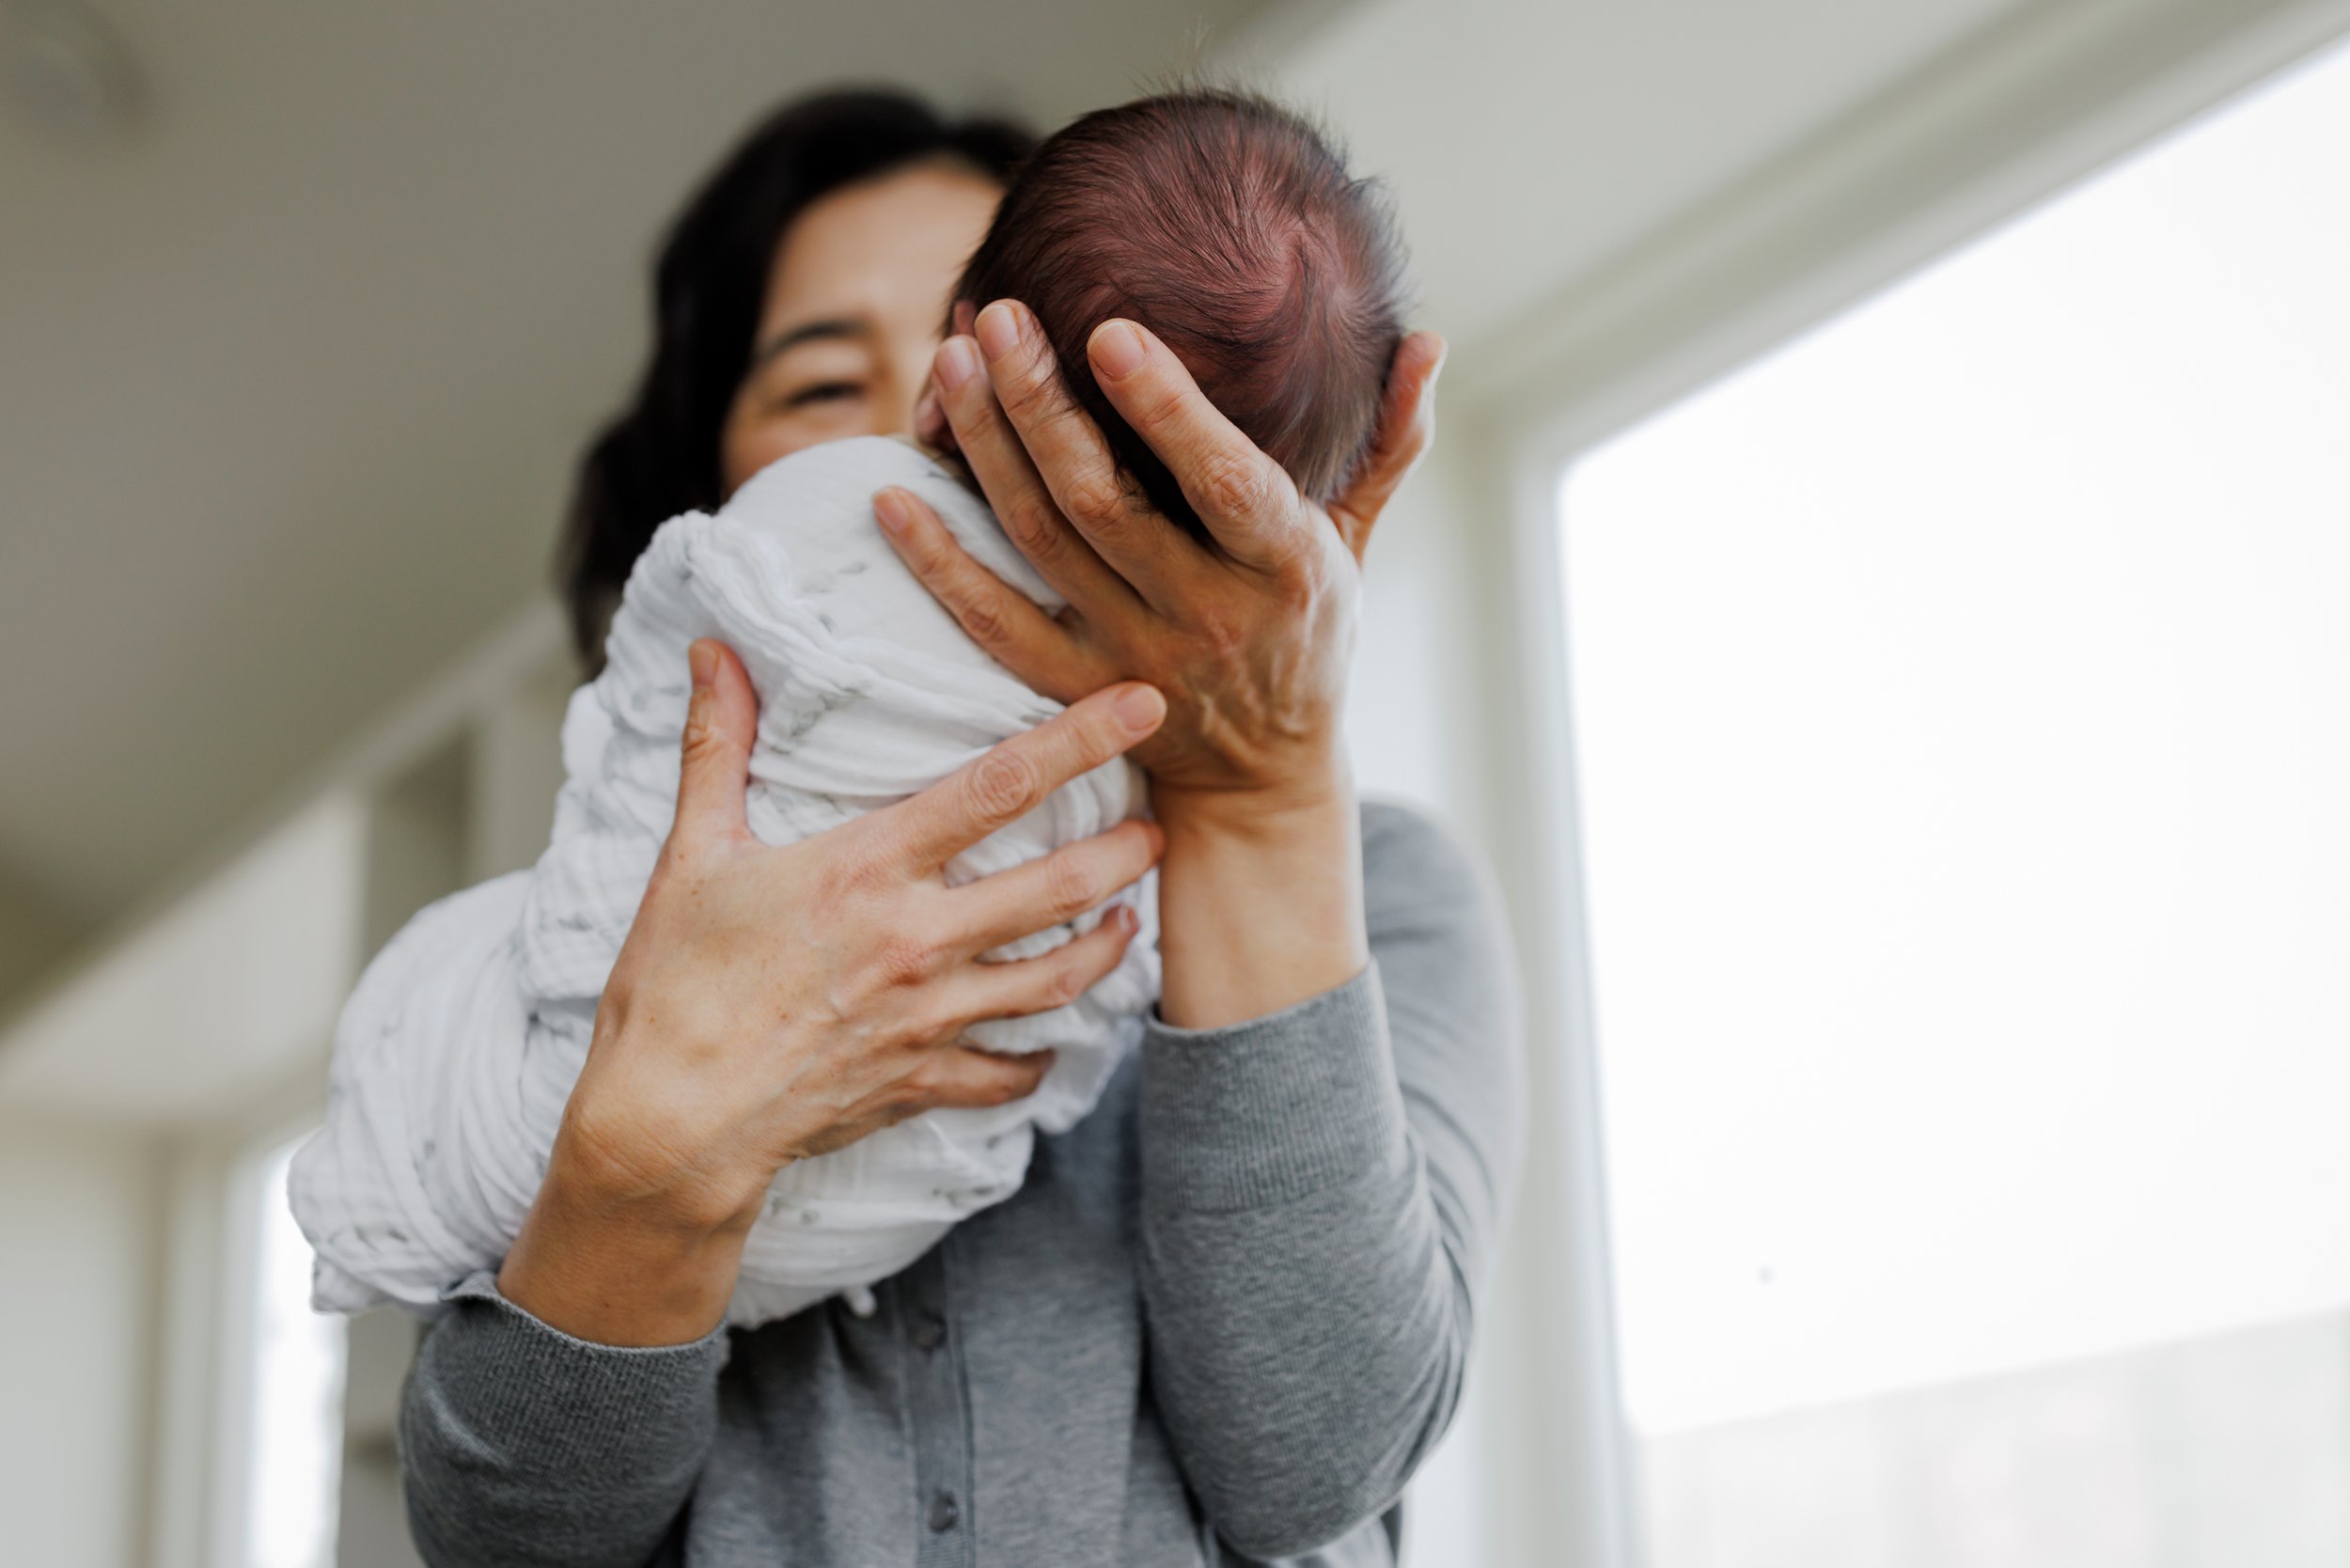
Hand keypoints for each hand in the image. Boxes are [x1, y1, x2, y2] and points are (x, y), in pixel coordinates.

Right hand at [499, 639, 1165, 1341]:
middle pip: (1062, 886)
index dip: (1081, 738)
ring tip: (1130, 923)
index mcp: (869, 869)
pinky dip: (1036, 1063)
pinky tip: (1051, 1050)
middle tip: (1158, 829)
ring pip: (1057, 980)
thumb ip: (717, 746)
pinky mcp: (921, 1080)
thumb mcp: (689, 855)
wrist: (669, 1124)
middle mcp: (918, 939)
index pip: (999, 785)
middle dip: (1126, 853)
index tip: (1145, 705)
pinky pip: (1006, 1073)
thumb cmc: (673, 985)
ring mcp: (929, 1017)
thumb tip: (714, 653)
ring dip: (1107, 949)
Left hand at [880, 299, 1443, 824]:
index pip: (1223, 481)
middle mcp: (1204, 612)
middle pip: (1105, 503)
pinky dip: (936, 561)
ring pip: (1041, 545)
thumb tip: (1428, 340)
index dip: (1168, 410)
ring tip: (951, 363)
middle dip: (1042, 406)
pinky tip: (890, 492)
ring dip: (988, 451)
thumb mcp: (1356, 543)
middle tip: (996, 318)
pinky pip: (990, 623)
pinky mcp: (1070, 690)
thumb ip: (1387, 443)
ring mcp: (1129, 657)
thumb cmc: (1309, 633)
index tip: (1111, 331)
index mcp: (1283, 566)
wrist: (1261, 779)